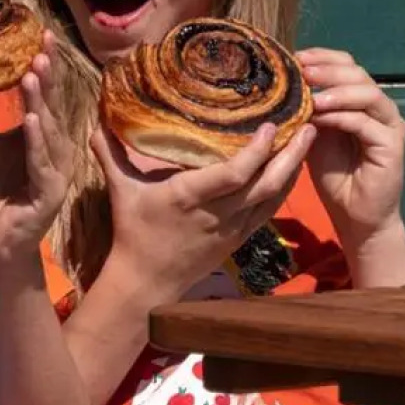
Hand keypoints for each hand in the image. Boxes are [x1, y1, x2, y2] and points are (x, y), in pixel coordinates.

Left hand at [0, 33, 76, 261]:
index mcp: (38, 133)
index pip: (42, 92)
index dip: (43, 64)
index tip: (41, 35)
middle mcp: (53, 147)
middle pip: (52, 103)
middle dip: (48, 74)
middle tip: (43, 44)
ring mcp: (55, 169)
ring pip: (49, 128)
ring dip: (42, 101)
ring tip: (35, 73)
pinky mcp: (51, 192)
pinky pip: (42, 162)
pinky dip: (37, 141)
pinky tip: (32, 120)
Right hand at [92, 119, 314, 302]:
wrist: (146, 283)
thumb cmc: (133, 232)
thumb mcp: (121, 191)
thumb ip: (110, 154)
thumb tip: (94, 121)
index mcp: (190, 197)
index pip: (234, 174)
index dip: (257, 151)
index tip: (271, 125)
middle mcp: (218, 213)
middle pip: (266, 184)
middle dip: (291, 155)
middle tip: (310, 125)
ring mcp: (233, 228)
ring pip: (274, 198)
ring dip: (293, 169)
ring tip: (308, 140)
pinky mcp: (239, 239)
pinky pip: (269, 211)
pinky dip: (284, 189)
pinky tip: (292, 171)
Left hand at [297, 47, 404, 248]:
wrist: (355, 214)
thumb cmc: (333, 175)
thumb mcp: (313, 135)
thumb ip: (307, 109)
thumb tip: (283, 83)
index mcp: (359, 100)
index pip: (347, 64)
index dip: (322, 57)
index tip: (295, 58)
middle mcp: (378, 107)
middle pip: (358, 72)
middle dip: (327, 69)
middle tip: (301, 72)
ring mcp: (389, 124)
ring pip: (367, 93)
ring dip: (336, 90)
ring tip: (311, 96)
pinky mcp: (392, 144)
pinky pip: (366, 122)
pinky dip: (341, 116)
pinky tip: (320, 117)